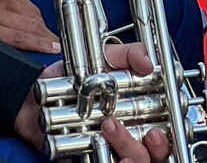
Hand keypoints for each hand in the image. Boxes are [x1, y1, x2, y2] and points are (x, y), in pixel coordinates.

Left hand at [0, 0, 59, 52]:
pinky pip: (24, 0)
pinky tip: (35, 19)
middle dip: (46, 35)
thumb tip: (16, 51)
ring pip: (32, 11)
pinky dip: (31, 11)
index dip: (42, 44)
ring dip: (41, 23)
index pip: (22, 37)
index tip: (55, 49)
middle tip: (57, 44)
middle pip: (32, 24)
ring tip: (48, 34)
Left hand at [15, 44, 171, 158]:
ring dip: (130, 151)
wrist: (38, 95)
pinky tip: (109, 158)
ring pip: (137, 162)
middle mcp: (134, 133)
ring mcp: (113, 149)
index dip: (169, 134)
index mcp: (145, 110)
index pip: (169, 129)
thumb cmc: (77, 75)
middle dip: (157, 149)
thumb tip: (150, 64)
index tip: (161, 128)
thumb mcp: (107, 57)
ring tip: (110, 129)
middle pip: (158, 153)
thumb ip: (130, 54)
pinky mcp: (93, 159)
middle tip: (149, 133)